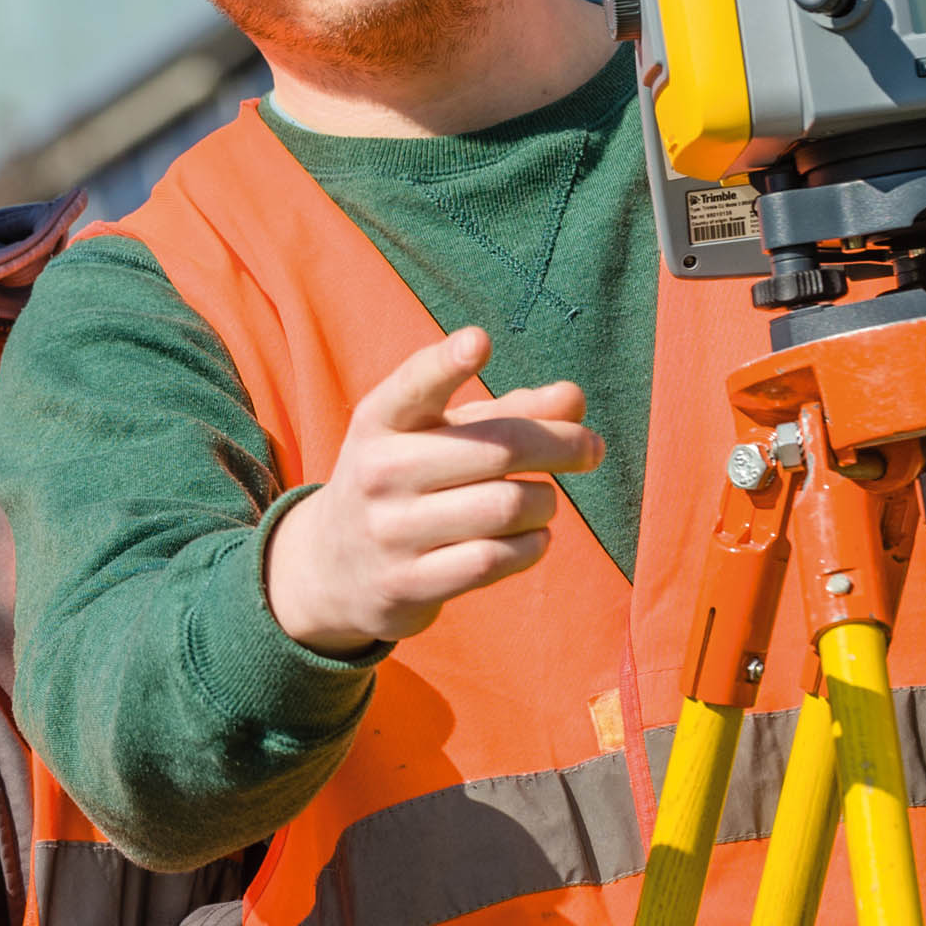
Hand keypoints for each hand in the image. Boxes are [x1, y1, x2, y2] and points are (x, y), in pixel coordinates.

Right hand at [264, 327, 602, 655]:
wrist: (333, 565)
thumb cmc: (407, 479)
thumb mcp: (439, 435)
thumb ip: (507, 410)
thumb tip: (574, 397)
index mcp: (380, 419)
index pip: (414, 384)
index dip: (447, 363)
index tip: (479, 341)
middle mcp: (379, 470)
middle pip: (497, 448)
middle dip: (561, 444)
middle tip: (591, 447)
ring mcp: (390, 531)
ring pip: (505, 507)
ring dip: (545, 502)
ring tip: (544, 500)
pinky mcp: (407, 584)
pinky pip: (494, 560)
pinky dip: (532, 545)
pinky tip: (533, 536)